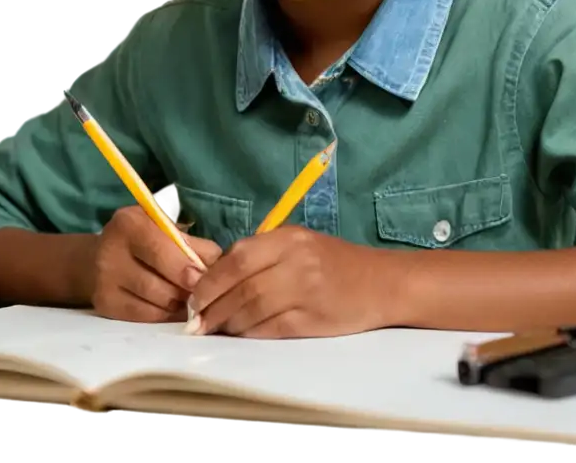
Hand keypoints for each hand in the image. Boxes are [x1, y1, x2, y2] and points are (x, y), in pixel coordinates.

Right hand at [90, 205, 222, 322]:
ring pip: (155, 304)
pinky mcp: (105, 305)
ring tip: (191, 300)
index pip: (163, 250)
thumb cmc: (143, 238)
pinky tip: (175, 310)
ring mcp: (105, 281)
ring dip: (180, 306)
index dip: (188, 266)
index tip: (206, 276)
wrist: (99, 257)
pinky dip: (166, 316)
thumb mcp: (163, 228)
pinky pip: (145, 318)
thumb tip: (220, 264)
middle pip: (159, 283)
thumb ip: (190, 243)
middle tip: (204, 294)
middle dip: (188, 291)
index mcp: (129, 223)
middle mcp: (111, 251)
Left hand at [187, 226, 392, 337]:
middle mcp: (296, 261)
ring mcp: (306, 291)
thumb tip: (214, 278)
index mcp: (289, 238)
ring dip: (227, 324)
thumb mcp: (300, 245)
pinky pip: (271, 329)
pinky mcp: (314, 320)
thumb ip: (262, 256)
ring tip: (214, 330)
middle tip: (196, 321)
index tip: (193, 296)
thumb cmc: (335, 263)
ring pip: (252, 310)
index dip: (210, 280)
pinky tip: (240, 336)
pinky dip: (250, 334)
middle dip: (212, 306)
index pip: (237, 257)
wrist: (382, 283)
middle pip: (241, 286)